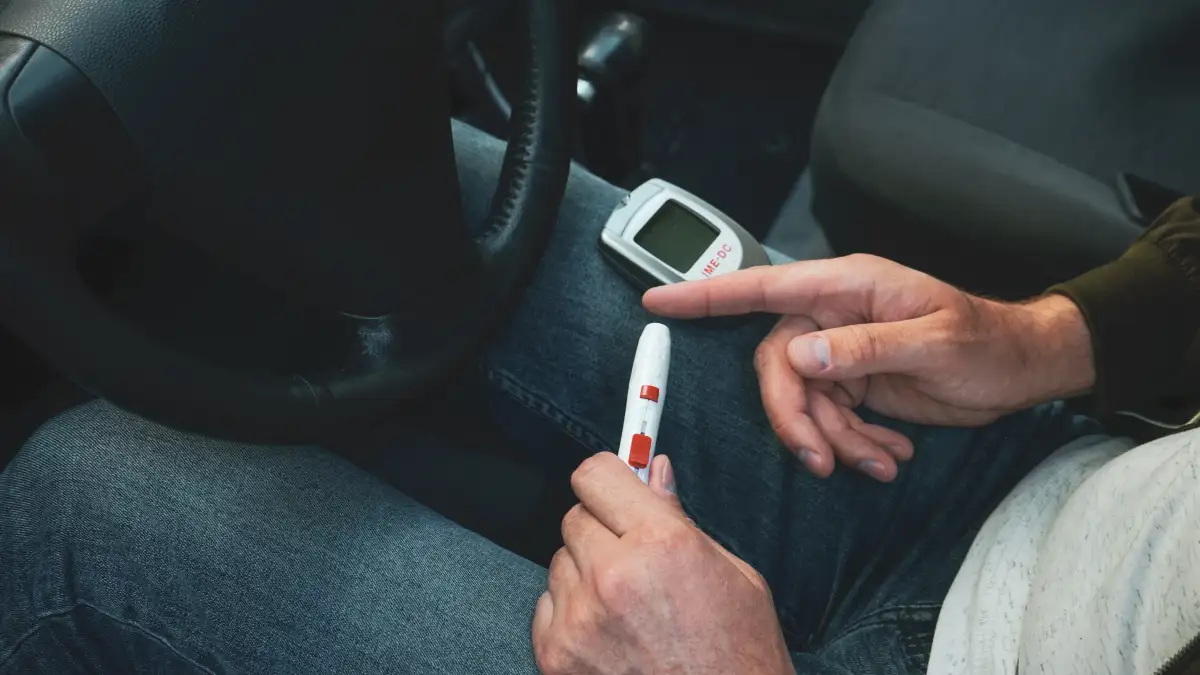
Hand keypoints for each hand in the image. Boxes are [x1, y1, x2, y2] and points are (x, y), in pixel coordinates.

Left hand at [532, 453, 792, 674]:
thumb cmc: (739, 658)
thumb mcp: (735, 577)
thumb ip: (682, 519)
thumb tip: (655, 471)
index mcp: (663, 544)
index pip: (596, 474)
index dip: (609, 478)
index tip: (616, 485)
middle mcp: (614, 576)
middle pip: (575, 517)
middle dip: (602, 529)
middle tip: (634, 556)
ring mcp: (580, 620)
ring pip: (559, 563)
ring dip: (585, 575)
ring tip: (628, 608)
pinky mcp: (557, 657)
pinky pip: (546, 608)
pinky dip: (570, 616)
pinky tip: (610, 636)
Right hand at [644, 254, 1094, 478]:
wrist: (1020, 368)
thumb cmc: (987, 341)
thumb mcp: (935, 342)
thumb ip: (866, 347)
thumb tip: (802, 355)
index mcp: (846, 288)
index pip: (762, 288)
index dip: (706, 295)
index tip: (658, 299)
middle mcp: (834, 316)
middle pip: (777, 366)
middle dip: (795, 418)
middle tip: (823, 458)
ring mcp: (843, 351)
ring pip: (803, 400)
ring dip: (833, 439)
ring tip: (877, 461)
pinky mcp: (855, 382)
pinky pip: (829, 417)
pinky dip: (852, 443)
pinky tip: (887, 456)